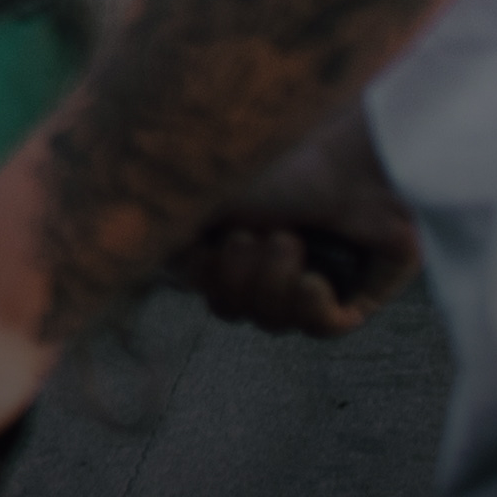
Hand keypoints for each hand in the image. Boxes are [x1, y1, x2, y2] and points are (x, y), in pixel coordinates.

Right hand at [177, 106, 419, 339]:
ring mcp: (314, 282)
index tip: (211, 244)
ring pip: (274, 323)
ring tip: (293, 241)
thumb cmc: (276, 168)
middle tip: (259, 233)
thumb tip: (138, 263)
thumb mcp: (197, 196)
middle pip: (233, 311)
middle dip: (239, 277)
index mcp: (235, 238)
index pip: (203, 290)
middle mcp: (272, 263)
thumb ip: (159, 231)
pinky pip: (321, 331)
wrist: (351, 165)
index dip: (202, 277)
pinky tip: (314, 278)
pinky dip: (311, 308)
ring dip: (274, 283)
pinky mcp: (358, 294)